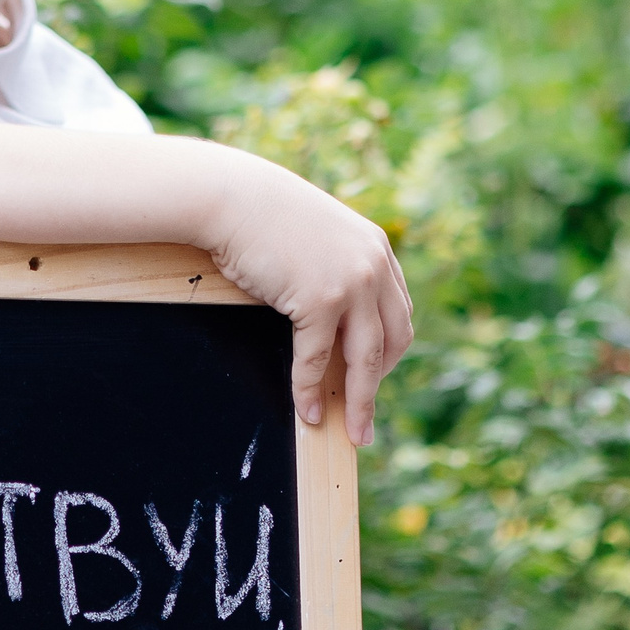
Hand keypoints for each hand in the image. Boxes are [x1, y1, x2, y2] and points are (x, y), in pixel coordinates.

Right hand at [201, 150, 412, 445]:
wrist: (232, 197)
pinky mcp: (320, 299)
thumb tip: (335, 318)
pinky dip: (310, 390)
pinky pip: (317, 358)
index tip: (376, 376)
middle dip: (379, 386)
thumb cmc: (264, 217)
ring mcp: (351, 283)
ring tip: (354, 432)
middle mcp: (374, 266)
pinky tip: (307, 412)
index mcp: (377, 250)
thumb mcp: (318, 238)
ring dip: (359, 402)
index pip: (398, 313)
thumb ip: (337, 268)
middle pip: (391, 342)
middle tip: (369, 419)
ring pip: (365, 360)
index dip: (388, 352)